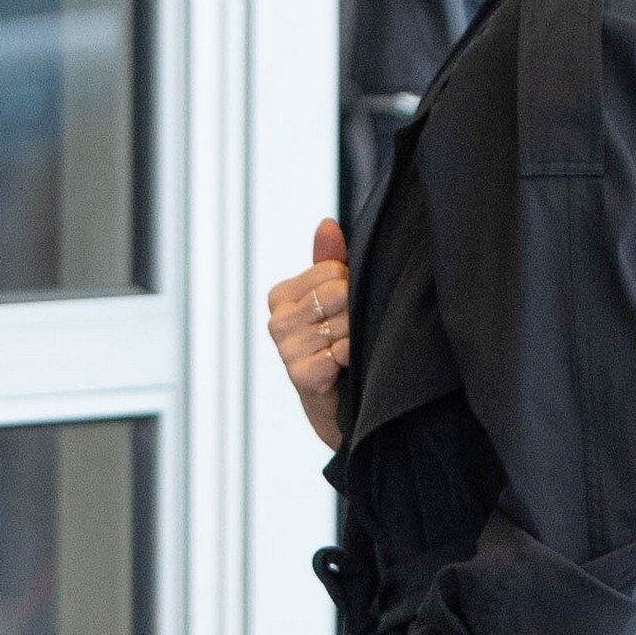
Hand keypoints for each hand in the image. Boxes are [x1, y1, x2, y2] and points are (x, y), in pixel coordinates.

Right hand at [267, 218, 349, 448]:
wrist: (344, 410)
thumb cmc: (340, 349)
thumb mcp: (337, 301)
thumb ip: (331, 261)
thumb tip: (326, 223)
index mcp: (281, 296)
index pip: (333, 269)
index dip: (353, 287)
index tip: (348, 312)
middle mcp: (277, 320)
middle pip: (339, 291)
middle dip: (357, 312)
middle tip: (353, 336)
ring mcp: (285, 349)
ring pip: (344, 321)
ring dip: (359, 338)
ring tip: (352, 354)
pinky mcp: (300, 375)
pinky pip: (344, 350)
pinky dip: (355, 358)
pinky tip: (349, 371)